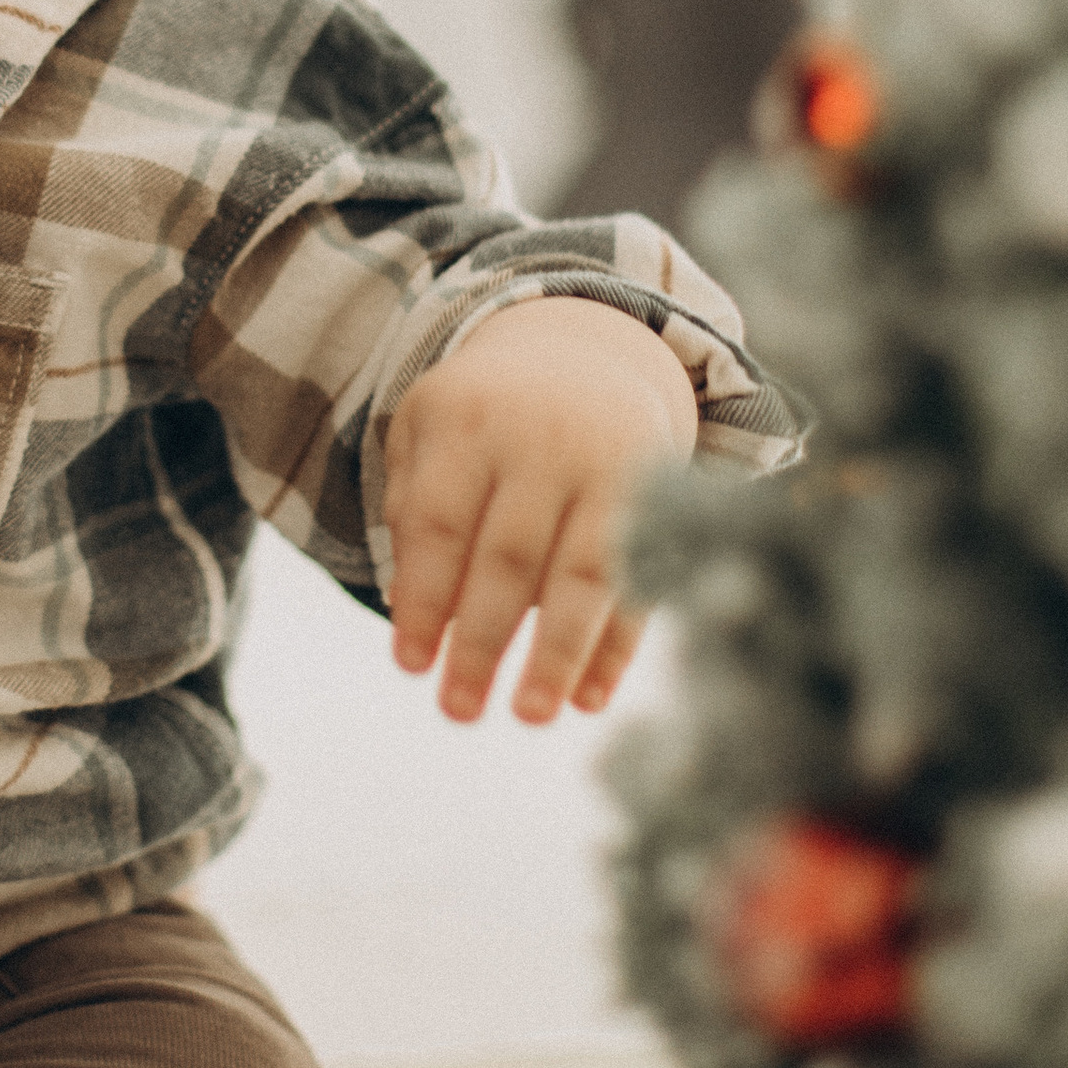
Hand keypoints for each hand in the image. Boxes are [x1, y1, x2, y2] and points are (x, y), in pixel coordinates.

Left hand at [383, 294, 696, 725]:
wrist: (587, 351)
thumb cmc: (485, 416)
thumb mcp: (430, 427)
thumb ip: (410, 503)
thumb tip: (409, 607)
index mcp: (469, 422)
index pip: (440, 522)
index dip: (423, 597)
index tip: (410, 665)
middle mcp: (543, 441)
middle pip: (509, 556)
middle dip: (482, 641)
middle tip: (459, 710)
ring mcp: (608, 468)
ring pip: (584, 573)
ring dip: (558, 652)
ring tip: (531, 716)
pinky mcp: (658, 497)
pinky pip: (639, 578)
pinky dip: (618, 644)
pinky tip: (591, 698)